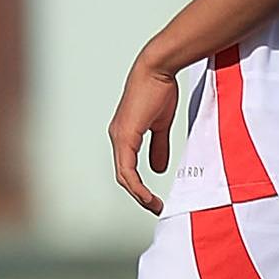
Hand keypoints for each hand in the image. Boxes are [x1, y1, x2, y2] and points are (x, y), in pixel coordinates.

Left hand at [109, 53, 178, 213]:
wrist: (156, 70)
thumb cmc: (158, 92)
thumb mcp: (161, 125)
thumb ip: (159, 147)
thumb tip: (158, 168)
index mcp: (125, 136)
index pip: (127, 169)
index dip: (139, 187)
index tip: (154, 199)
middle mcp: (118, 138)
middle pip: (123, 176)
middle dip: (138, 195)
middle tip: (154, 208)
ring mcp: (119, 137)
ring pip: (123, 174)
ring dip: (137, 193)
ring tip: (152, 205)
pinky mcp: (125, 135)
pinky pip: (126, 166)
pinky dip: (135, 183)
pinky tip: (144, 194)